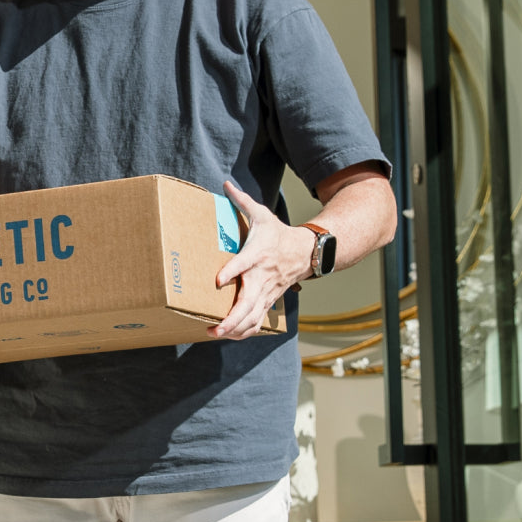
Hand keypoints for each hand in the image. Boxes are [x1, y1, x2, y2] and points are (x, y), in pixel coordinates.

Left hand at [207, 181, 312, 340]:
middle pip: (248, 302)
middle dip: (231, 318)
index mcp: (257, 254)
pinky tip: (227, 336)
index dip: (232, 271)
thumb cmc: (278, 234)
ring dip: (235, 330)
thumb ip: (241, 201)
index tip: (218, 280)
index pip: (244, 263)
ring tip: (214, 335)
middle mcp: (261, 277)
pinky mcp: (268, 302)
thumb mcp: (262, 214)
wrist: (306, 252)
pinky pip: (256, 322)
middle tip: (214, 327)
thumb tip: (225, 184)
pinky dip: (243, 332)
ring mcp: (266, 293)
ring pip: (252, 318)